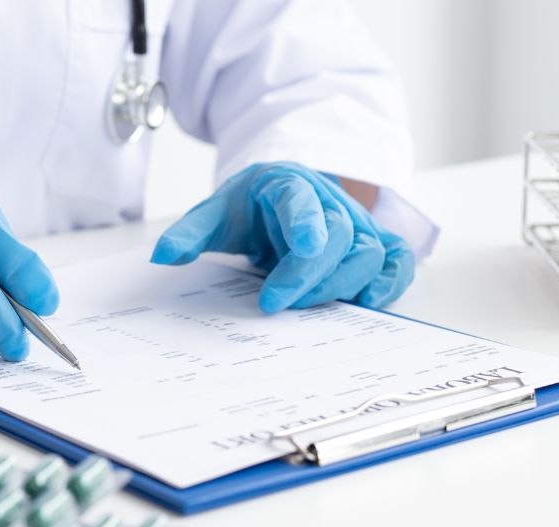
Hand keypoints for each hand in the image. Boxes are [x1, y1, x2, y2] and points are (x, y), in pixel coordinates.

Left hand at [150, 162, 413, 311]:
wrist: (282, 196)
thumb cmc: (252, 206)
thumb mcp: (216, 213)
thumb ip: (190, 233)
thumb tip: (162, 255)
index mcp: (291, 186)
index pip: (304, 203)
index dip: (306, 226)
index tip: (302, 249)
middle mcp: (332, 203)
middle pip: (338, 236)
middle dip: (310, 274)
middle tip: (274, 302)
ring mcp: (357, 225)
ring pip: (369, 253)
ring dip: (343, 283)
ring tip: (308, 307)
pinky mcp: (374, 245)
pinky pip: (396, 261)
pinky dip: (391, 281)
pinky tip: (369, 302)